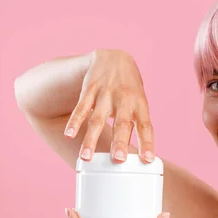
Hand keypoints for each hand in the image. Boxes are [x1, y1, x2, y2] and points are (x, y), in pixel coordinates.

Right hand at [63, 49, 154, 163]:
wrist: (114, 57)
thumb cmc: (129, 88)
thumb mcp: (138, 102)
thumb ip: (136, 123)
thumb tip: (137, 152)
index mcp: (140, 104)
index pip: (145, 126)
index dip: (147, 143)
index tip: (147, 160)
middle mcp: (124, 99)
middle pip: (122, 124)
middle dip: (120, 143)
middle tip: (118, 160)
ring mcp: (106, 94)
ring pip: (98, 119)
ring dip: (91, 139)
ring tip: (87, 157)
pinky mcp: (90, 90)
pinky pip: (81, 108)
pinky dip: (75, 122)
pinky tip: (69, 134)